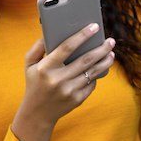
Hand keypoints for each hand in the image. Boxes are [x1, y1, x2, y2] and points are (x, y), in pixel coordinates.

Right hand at [12, 23, 114, 140]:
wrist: (37, 113)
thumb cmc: (34, 84)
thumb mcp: (29, 65)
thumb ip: (37, 47)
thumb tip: (49, 31)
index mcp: (46, 68)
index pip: (66, 47)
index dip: (82, 35)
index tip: (94, 26)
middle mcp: (58, 79)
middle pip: (86, 59)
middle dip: (102, 48)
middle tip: (110, 40)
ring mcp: (69, 90)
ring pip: (93, 72)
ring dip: (105, 61)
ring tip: (111, 53)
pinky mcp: (77, 99)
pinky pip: (91, 83)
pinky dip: (96, 75)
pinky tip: (99, 68)